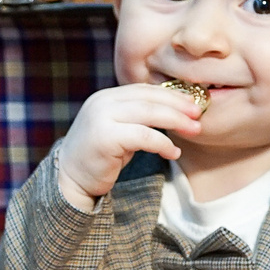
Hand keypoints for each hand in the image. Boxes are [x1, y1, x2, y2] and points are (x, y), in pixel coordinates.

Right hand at [54, 82, 203, 207]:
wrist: (70, 179)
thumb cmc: (100, 157)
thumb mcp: (119, 130)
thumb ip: (138, 118)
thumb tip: (175, 112)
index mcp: (107, 97)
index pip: (144, 90)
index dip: (172, 95)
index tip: (194, 104)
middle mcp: (102, 102)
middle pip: (149, 98)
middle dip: (179, 106)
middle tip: (199, 114)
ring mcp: (101, 118)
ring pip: (149, 113)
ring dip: (176, 121)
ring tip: (195, 130)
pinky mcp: (105, 137)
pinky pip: (143, 136)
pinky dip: (163, 143)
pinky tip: (173, 152)